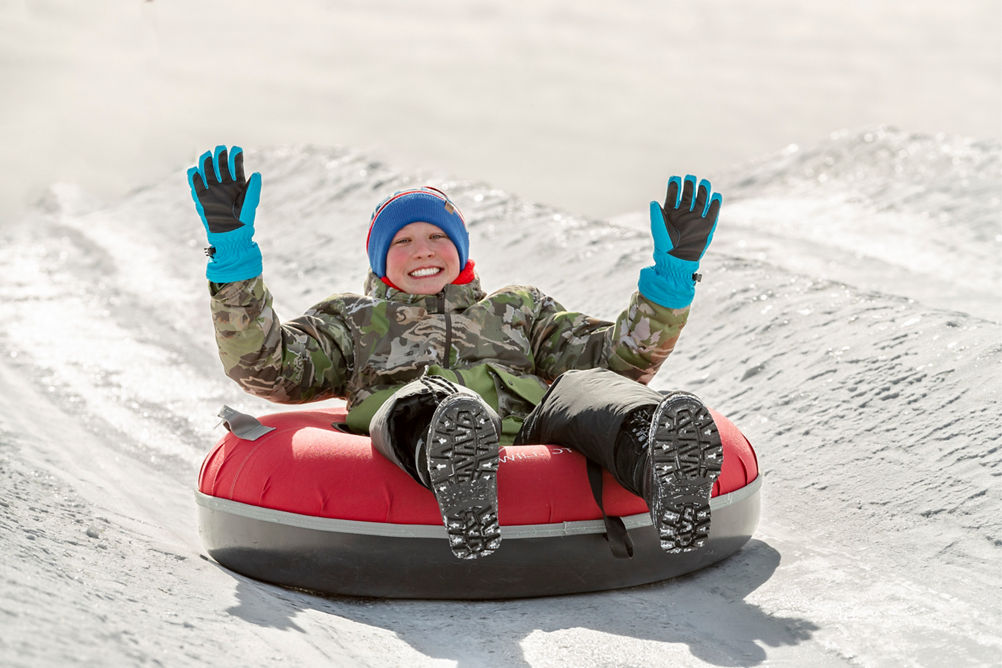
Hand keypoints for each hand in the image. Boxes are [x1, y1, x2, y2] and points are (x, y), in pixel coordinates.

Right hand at [186, 145, 263, 282]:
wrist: (231, 236)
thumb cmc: (243, 221)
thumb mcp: (250, 204)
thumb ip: (253, 188)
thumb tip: (257, 173)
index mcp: (239, 186)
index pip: (236, 168)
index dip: (236, 158)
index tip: (236, 148)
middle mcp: (226, 186)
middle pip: (221, 167)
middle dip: (221, 156)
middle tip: (220, 148)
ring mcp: (214, 191)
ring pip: (209, 172)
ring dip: (207, 163)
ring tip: (207, 154)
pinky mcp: (203, 198)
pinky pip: (197, 185)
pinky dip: (194, 177)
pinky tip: (194, 169)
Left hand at [638, 175, 721, 308]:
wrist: (677, 260)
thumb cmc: (665, 246)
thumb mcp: (659, 229)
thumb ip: (657, 215)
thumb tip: (652, 202)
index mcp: (671, 212)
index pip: (673, 195)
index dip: (674, 186)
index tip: (675, 179)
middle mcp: (684, 213)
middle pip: (689, 194)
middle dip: (690, 185)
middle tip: (691, 177)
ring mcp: (696, 218)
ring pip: (702, 200)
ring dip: (703, 191)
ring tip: (704, 183)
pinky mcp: (707, 225)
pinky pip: (713, 212)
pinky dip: (715, 203)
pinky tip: (716, 195)